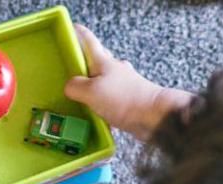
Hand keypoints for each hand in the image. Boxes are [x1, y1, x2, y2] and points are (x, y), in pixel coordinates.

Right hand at [62, 26, 179, 140]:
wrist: (153, 115)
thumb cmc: (123, 99)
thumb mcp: (90, 92)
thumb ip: (75, 87)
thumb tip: (69, 87)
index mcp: (104, 62)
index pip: (90, 42)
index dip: (80, 34)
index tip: (73, 29)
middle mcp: (114, 70)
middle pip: (97, 61)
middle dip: (85, 62)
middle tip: (72, 67)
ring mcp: (123, 84)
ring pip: (103, 80)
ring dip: (92, 86)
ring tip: (79, 96)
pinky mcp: (128, 99)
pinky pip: (110, 98)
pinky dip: (101, 103)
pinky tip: (95, 115)